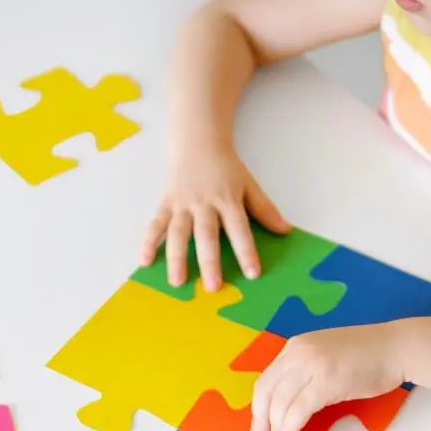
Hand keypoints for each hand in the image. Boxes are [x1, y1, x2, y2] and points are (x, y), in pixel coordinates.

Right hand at [139, 146, 290, 290]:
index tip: (252, 273)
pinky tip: (144, 260)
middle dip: (209, 262)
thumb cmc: (226, 168)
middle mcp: (204, 204)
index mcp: (228, 200)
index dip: (246, 251)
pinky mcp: (165, 204)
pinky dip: (148, 242)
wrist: (197, 143)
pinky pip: (155, 224)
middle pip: (206, 235)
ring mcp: (182, 204)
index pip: (239, 229)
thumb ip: (265, 209)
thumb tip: (285, 230)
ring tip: (177, 282)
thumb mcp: (249, 185)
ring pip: (178, 233)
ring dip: (177, 258)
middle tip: (212, 287)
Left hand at [249, 323, 405, 430]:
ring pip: (281, 402)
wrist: (395, 348)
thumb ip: (303, 373)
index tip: (258, 427)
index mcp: (295, 347)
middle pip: (267, 391)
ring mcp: (312, 365)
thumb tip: (284, 405)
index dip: (258, 407)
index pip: (266, 379)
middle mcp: (298, 353)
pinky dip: (290, 428)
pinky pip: (299, 410)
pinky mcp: (327, 381)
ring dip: (276, 428)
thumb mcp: (324, 357)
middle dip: (260, 420)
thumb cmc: (365, 357)